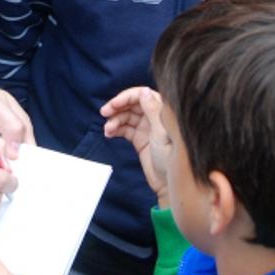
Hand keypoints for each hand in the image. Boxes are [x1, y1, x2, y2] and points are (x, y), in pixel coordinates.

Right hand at [100, 87, 168, 208]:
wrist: (168, 184)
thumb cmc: (170, 158)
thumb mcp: (161, 133)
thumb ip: (152, 110)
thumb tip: (144, 90)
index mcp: (162, 111)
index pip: (141, 95)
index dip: (126, 97)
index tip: (114, 104)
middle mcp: (153, 116)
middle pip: (131, 104)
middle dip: (117, 107)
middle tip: (104, 113)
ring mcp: (146, 127)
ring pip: (126, 116)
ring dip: (114, 120)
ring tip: (107, 130)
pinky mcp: (139, 139)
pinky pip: (124, 129)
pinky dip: (116, 129)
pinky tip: (109, 133)